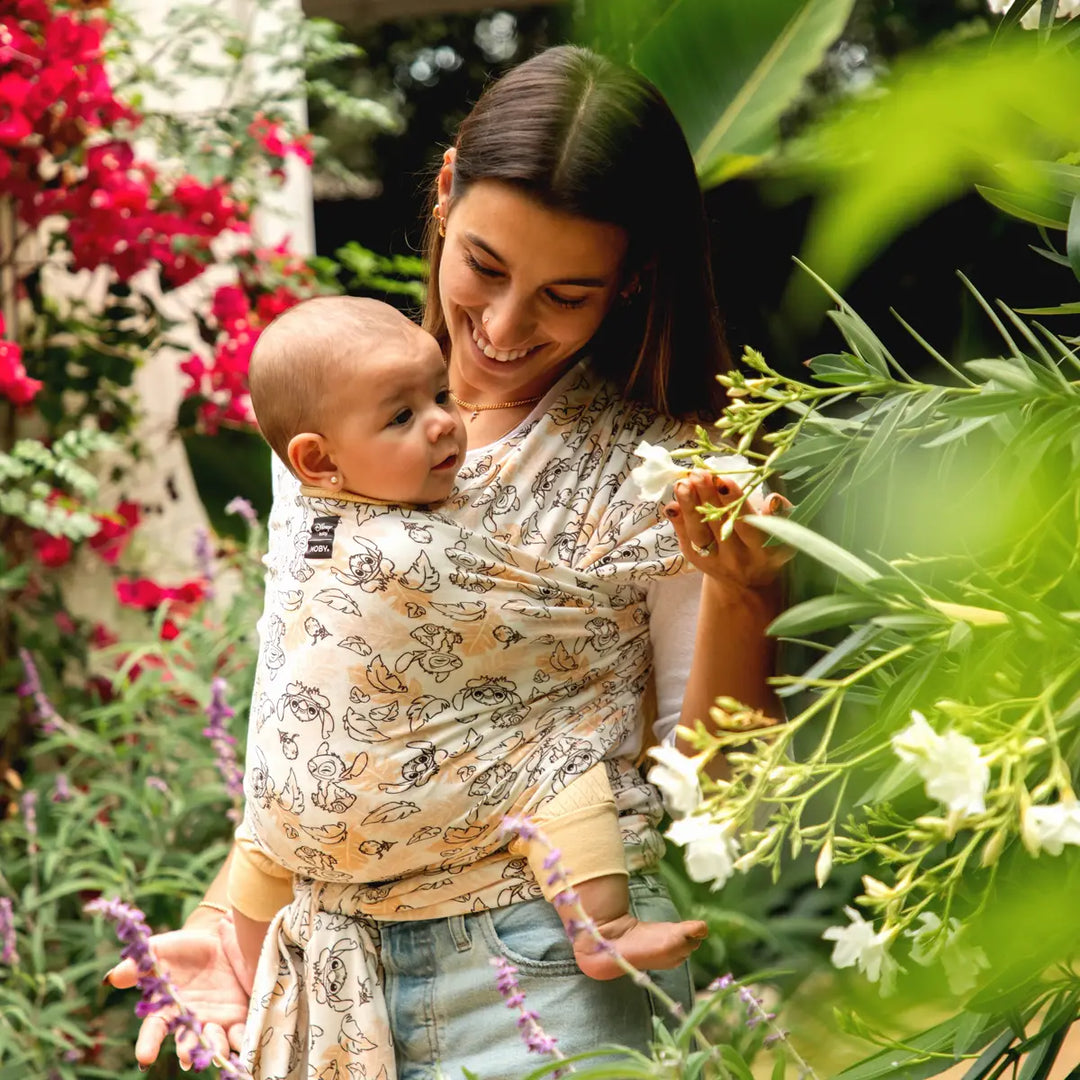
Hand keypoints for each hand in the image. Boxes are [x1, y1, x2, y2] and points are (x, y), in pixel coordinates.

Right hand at [104, 918, 249, 1068]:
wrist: (220, 941)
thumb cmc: (184, 949)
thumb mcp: (162, 949)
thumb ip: (140, 964)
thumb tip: (112, 977)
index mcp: (167, 1009)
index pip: (154, 1031)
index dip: (148, 1044)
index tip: (144, 1057)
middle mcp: (189, 1022)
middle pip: (186, 1043)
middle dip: (187, 1050)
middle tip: (187, 1058)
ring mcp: (214, 1021)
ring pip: (214, 1042)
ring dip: (216, 1048)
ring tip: (218, 1052)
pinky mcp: (238, 1017)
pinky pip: (240, 1033)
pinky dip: (242, 1039)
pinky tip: (244, 1044)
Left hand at [664, 470, 791, 589]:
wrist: (748, 581)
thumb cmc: (768, 544)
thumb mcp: (782, 532)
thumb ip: (782, 514)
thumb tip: (773, 500)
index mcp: (766, 550)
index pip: (752, 525)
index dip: (737, 503)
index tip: (724, 481)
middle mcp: (741, 558)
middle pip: (723, 526)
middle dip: (710, 497)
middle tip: (700, 473)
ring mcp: (716, 561)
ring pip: (700, 534)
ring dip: (689, 507)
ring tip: (682, 484)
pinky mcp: (697, 561)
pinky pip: (686, 539)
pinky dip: (678, 521)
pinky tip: (672, 504)